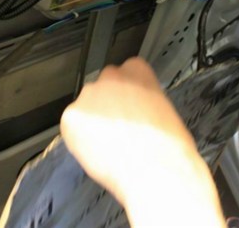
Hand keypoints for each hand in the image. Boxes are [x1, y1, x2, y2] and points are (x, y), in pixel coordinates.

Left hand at [60, 57, 224, 226]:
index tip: (127, 104)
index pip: (126, 70)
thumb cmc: (167, 146)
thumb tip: (134, 109)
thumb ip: (143, 100)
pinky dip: (79, 137)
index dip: (126, 92)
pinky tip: (97, 148)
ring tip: (109, 143)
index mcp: (138, 71)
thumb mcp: (163, 110)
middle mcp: (111, 77)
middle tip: (117, 127)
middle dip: (107, 104)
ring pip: (86, 105)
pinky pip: (72, 124)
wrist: (155, 168)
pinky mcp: (72, 116)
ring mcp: (90, 95)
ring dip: (92, 120)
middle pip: (103, 86)